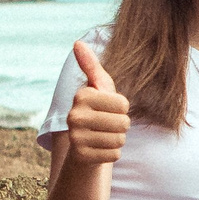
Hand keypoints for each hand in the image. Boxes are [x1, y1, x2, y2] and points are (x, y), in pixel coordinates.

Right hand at [66, 41, 130, 165]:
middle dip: (121, 126)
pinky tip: (99, 150)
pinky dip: (112, 153)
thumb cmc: (97, 112)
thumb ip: (91, 66)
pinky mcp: (81, 156)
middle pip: (123, 122)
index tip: (108, 109)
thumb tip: (77, 42)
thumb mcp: (98, 87)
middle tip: (107, 126)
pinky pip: (114, 155)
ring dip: (117, 140)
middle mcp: (74, 116)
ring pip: (120, 139)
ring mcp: (75, 137)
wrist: (82, 146)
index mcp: (81, 96)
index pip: (123, 104)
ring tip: (103, 136)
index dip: (122, 109)